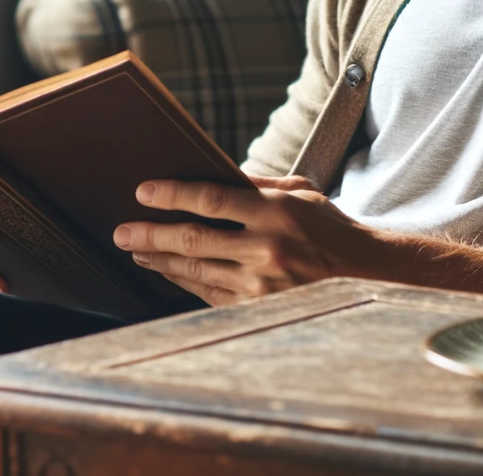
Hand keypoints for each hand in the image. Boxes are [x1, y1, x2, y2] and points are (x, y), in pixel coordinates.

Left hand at [112, 175, 392, 305]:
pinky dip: (183, 282)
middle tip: (121, 231)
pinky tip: (166, 271)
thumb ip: (256, 185)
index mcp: (274, 212)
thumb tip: (211, 174)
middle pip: (193, 240)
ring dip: (159, 260)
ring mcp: (261, 282)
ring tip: (135, 250)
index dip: (172, 195)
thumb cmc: (326, 225)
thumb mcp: (298, 193)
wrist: (361, 272)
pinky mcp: (258, 307)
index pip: (211, 200)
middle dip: (150, 235)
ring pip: (196, 270)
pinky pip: (209, 294)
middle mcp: (265, 248)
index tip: (142, 192)